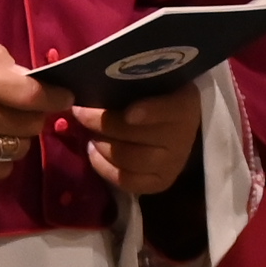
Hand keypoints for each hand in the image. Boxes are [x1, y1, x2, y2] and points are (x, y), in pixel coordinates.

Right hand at [0, 45, 62, 188]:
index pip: (32, 93)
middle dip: (33, 116)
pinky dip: (1, 160)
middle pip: (31, 123)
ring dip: (16, 139)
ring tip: (0, 130)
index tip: (64, 96)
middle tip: (23, 111)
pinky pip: (1, 170)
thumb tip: (28, 75)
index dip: (56, 96)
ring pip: (19, 148)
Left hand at [73, 79, 201, 198]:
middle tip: (81, 113)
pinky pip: (127, 180)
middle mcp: (182, 137)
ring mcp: (172, 163)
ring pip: (129, 159)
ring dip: (101, 145)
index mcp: (184, 106)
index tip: (129, 113)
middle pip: (139, 135)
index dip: (151, 112)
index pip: (170, 110)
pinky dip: (103, 167)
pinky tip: (93, 152)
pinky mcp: (159, 182)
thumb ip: (130, 83)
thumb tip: (90, 83)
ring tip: (89, 134)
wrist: (174, 130)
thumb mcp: (151, 85)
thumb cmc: (154, 100)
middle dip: (104, 124)